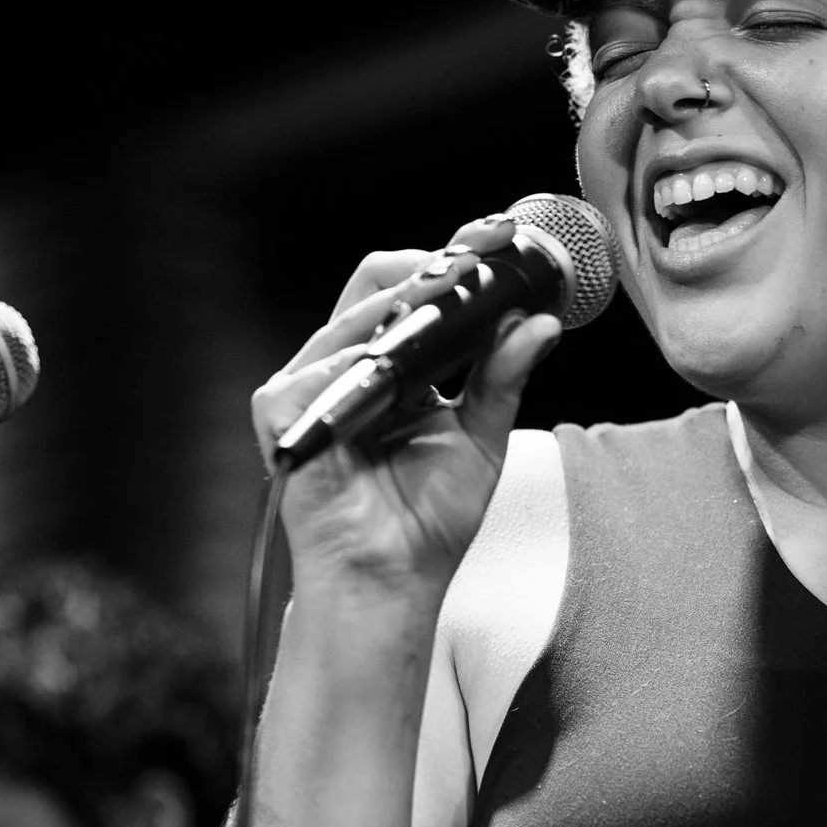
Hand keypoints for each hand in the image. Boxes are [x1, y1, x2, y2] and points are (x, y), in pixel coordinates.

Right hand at [253, 213, 560, 601]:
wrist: (392, 582)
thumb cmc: (427, 523)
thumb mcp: (482, 437)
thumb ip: (504, 376)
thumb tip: (541, 323)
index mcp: (392, 368)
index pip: (412, 291)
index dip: (454, 261)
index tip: (502, 244)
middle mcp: (348, 370)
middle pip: (376, 285)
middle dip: (430, 268)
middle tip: (481, 261)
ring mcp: (311, 391)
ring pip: (350, 320)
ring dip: (403, 308)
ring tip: (451, 301)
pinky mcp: (284, 418)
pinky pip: (317, 372)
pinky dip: (354, 365)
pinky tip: (390, 370)